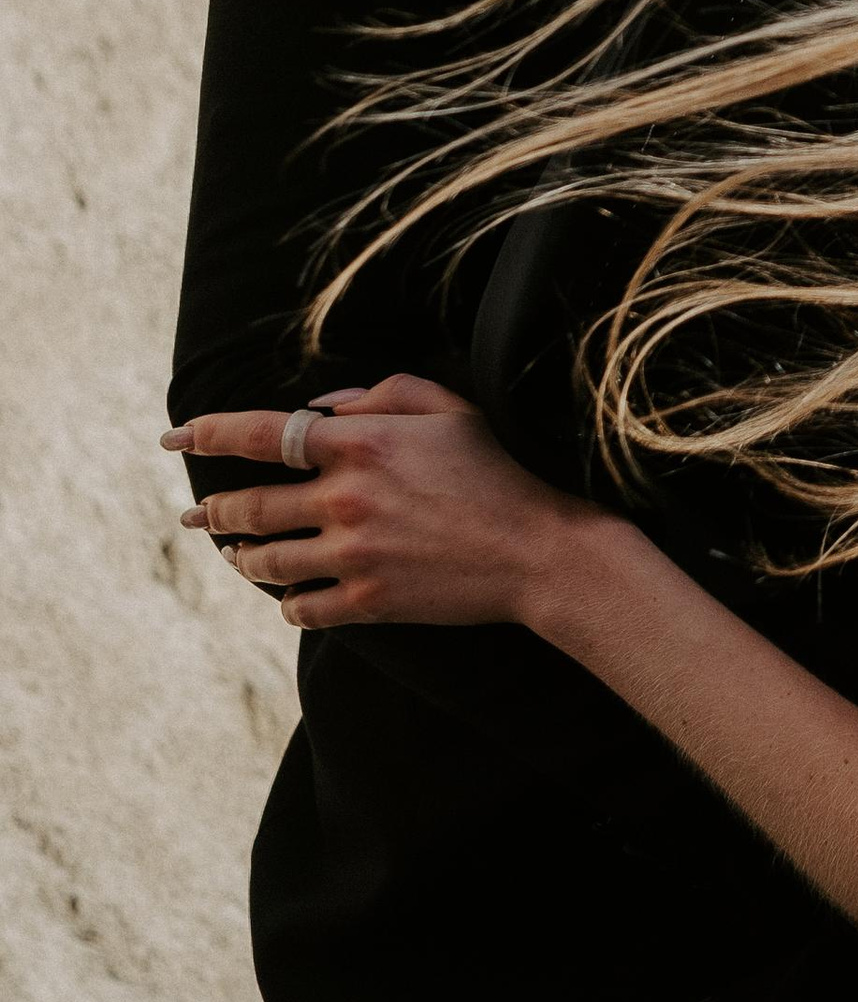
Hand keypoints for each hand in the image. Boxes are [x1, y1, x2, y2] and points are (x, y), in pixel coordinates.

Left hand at [164, 374, 603, 631]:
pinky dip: (288, 603)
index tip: (174, 437)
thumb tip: (323, 407)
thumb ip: (381, 394)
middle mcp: (346, 497)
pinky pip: (300, 608)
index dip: (207, 433)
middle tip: (197, 516)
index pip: (260, 433)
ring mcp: (353, 554)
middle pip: (249, 506)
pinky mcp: (367, 602)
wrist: (538, 550)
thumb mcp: (449, 407)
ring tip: (236, 556)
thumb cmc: (497, 470)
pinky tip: (290, 596)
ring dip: (242, 558)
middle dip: (215, 511)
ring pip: (264, 562)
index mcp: (361, 442)